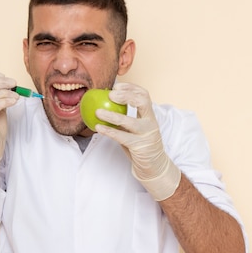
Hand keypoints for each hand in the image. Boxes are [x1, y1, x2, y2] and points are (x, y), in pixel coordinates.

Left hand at [94, 83, 180, 200]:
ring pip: (129, 121)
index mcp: (150, 116)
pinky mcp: (139, 146)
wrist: (154, 166)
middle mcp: (150, 122)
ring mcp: (146, 134)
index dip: (131, 88)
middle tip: (110, 95)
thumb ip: (125, 117)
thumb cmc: (140, 144)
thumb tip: (104, 104)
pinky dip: (109, 131)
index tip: (117, 86)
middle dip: (126, 95)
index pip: (144, 95)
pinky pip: (121, 137)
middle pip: (142, 102)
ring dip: (111, 115)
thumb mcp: (135, 128)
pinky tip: (98, 127)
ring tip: (97, 112)